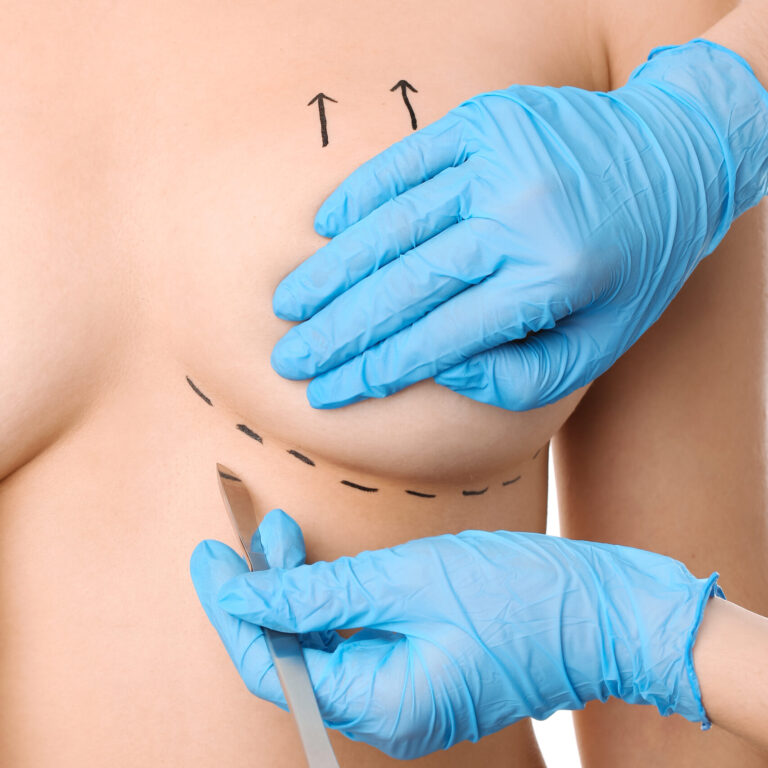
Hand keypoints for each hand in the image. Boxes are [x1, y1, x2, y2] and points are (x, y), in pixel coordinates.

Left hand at [210, 510, 723, 758]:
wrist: (602, 609)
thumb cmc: (517, 594)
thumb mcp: (407, 580)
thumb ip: (320, 594)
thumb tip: (244, 596)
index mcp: (381, 704)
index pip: (274, 666)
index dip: (232, 610)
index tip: (209, 558)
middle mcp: (387, 714)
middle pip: (296, 658)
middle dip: (266, 594)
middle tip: (257, 533)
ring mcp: (406, 695)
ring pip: (324, 647)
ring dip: (299, 594)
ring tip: (287, 536)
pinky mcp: (422, 671)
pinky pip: (358, 642)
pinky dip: (335, 603)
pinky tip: (328, 566)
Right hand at [270, 38, 767, 409]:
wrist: (676, 155)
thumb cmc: (632, 265)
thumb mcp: (598, 345)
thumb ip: (519, 380)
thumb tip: (437, 371)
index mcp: (554, 279)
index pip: (440, 336)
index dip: (377, 369)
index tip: (329, 391)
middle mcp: (522, 216)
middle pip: (405, 284)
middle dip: (339, 330)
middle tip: (289, 359)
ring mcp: (500, 158)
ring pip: (395, 224)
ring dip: (334, 269)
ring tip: (290, 305)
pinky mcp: (486, 118)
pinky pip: (407, 160)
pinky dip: (361, 196)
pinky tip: (325, 230)